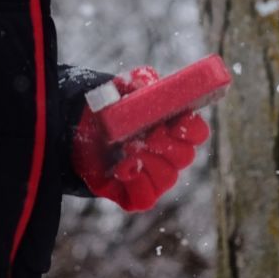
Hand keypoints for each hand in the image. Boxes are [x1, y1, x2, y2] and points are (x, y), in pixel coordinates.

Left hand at [71, 66, 209, 210]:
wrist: (81, 133)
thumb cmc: (109, 111)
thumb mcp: (120, 89)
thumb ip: (136, 80)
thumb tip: (144, 83)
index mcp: (173, 128)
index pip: (198, 132)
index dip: (192, 128)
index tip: (177, 121)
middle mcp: (170, 155)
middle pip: (186, 156)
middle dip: (167, 145)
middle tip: (149, 135)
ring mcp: (156, 177)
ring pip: (168, 176)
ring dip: (149, 161)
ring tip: (128, 147)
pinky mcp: (138, 195)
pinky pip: (146, 196)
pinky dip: (134, 182)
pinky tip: (121, 168)